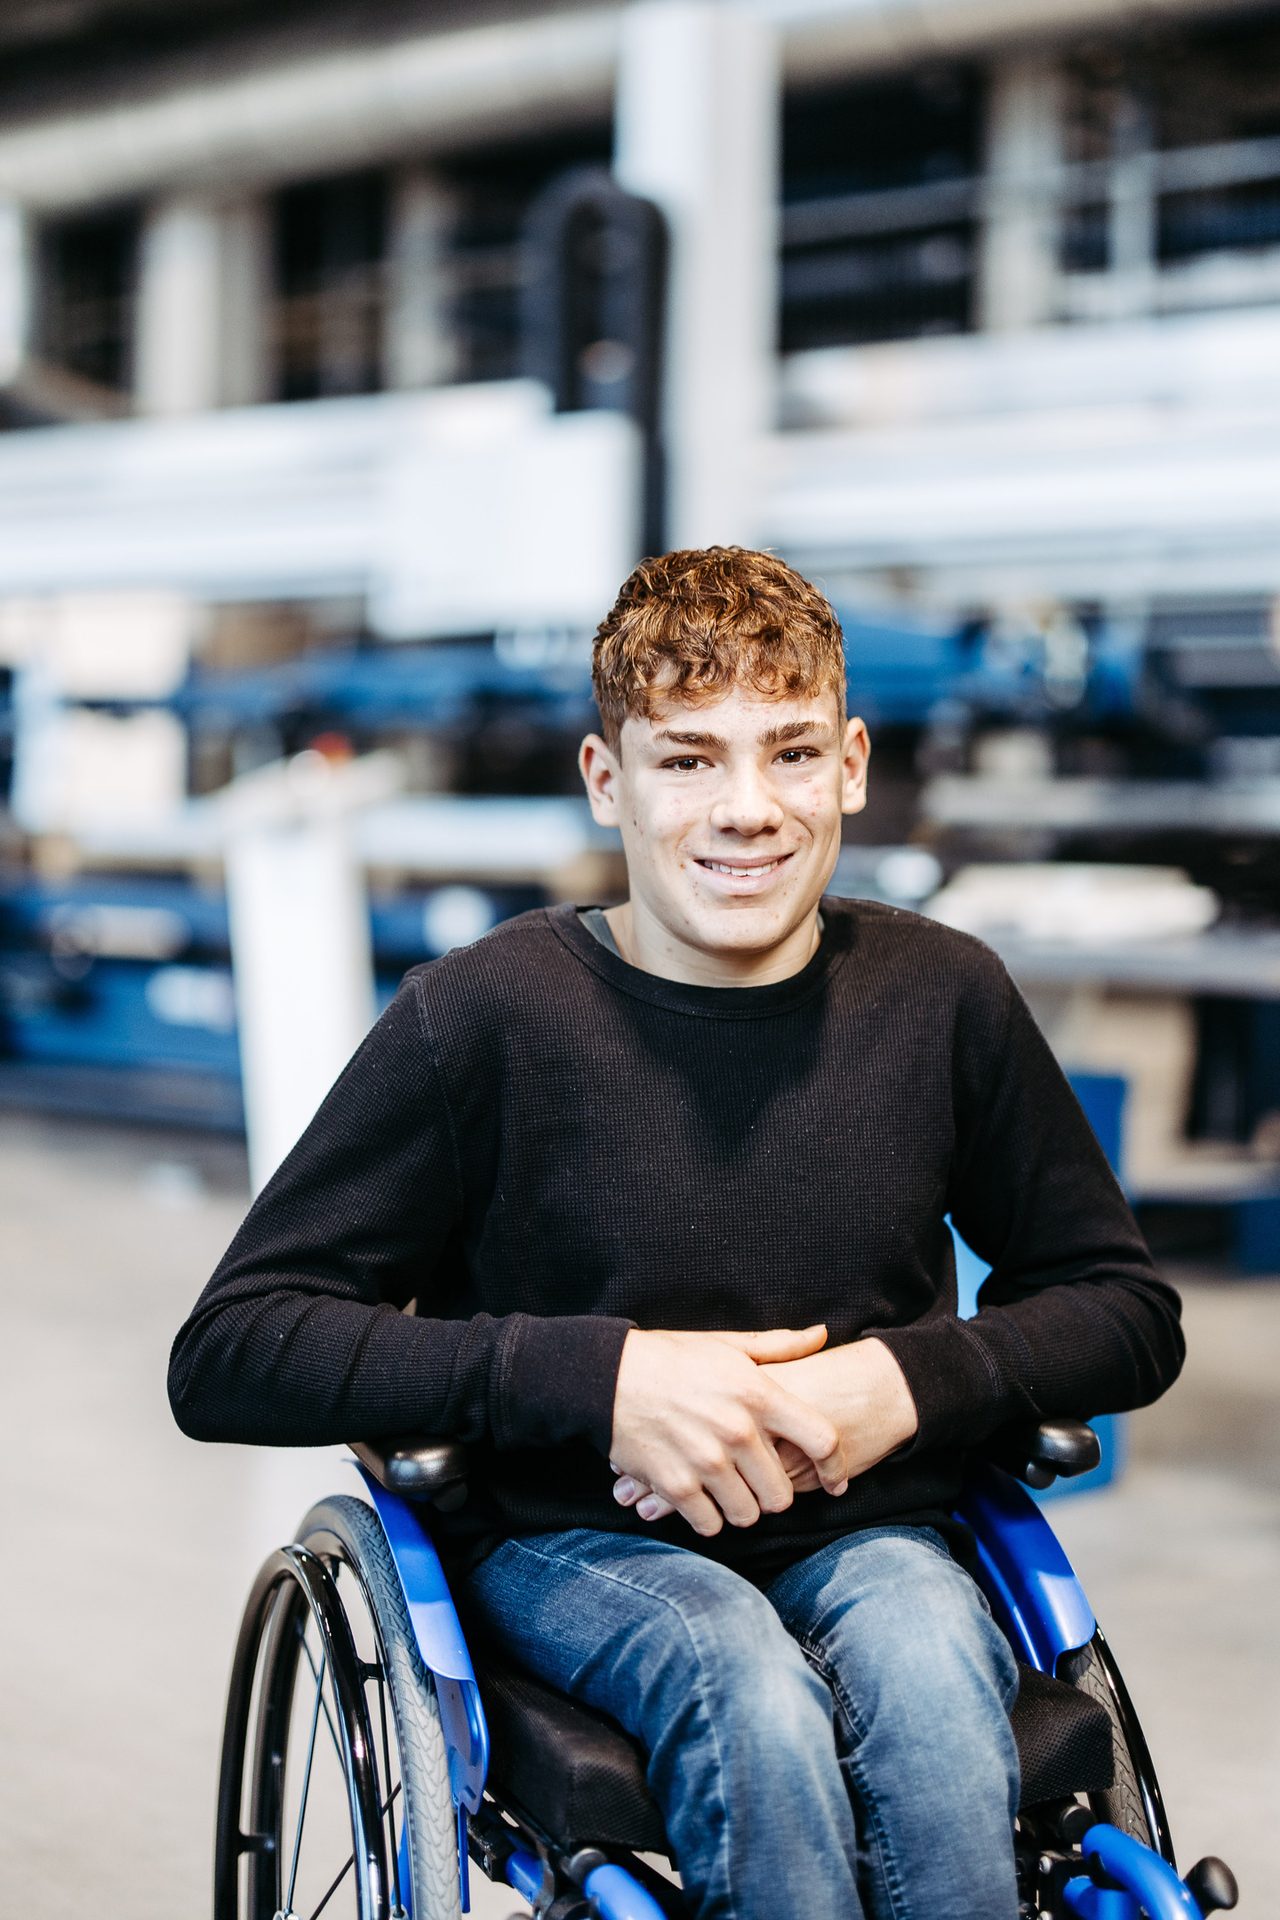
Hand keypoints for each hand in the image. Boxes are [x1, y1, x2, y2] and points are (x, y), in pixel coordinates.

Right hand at [607, 1324, 848, 1537]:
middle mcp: (737, 1431)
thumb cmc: (671, 1358)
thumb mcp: (727, 1344)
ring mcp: (706, 1462)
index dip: (836, 1466)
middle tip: (758, 1480)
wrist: (605, 1377)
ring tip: (728, 1489)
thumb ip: (779, 1346)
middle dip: (774, 1491)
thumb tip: (820, 1335)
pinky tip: (700, 1497)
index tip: (835, 1479)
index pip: (822, 1439)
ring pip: (749, 1515)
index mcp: (757, 1393)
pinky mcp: (675, 1486)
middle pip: (784, 1493)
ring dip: (741, 1507)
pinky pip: (710, 1525)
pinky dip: (707, 1517)